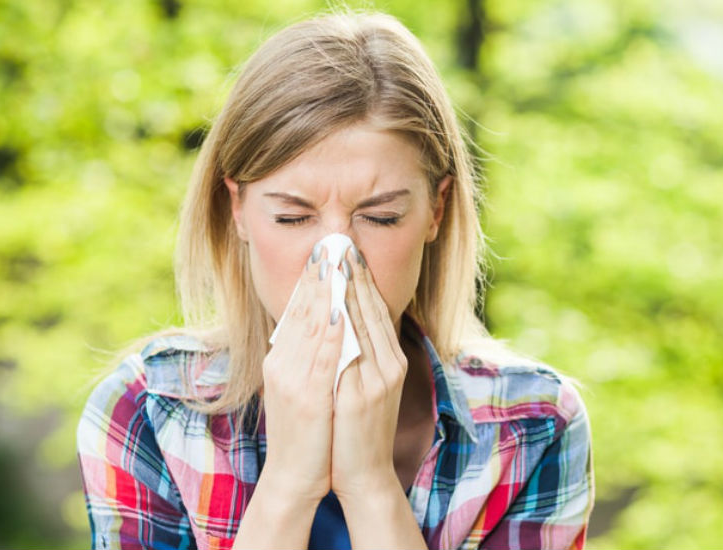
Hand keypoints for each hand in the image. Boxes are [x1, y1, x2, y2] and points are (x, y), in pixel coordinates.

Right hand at [259, 247, 343, 504]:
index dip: (311, 279)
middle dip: (318, 275)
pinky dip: (329, 330)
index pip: (297, 311)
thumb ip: (308, 357)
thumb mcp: (302, 387)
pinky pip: (322, 356)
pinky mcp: (308, 397)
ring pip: (311, 326)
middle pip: (302, 311)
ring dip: (324, 291)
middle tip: (330, 242)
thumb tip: (322, 326)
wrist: (295, 477)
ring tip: (335, 261)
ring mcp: (293, 380)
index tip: (324, 251)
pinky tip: (338, 308)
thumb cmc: (306, 433)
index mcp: (281, 360)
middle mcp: (282, 364)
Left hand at [330, 246, 408, 499]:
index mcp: (390, 361)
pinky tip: (332, 305)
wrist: (363, 474)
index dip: (361, 278)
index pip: (374, 310)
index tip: (346, 250)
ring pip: (364, 324)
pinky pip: (353, 352)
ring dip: (348, 290)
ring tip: (334, 261)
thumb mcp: (362, 386)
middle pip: (372, 309)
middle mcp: (389, 365)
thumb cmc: (356, 430)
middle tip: (340, 241)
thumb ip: (358, 354)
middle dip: (354, 274)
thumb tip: (342, 320)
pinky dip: (343, 326)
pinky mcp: (364, 395)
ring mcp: (379, 379)